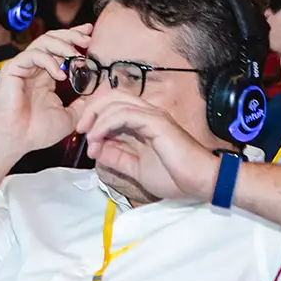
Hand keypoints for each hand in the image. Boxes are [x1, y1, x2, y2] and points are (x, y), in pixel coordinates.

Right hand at [0, 25, 92, 155]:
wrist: (17, 140)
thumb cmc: (37, 131)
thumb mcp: (70, 117)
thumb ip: (82, 104)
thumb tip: (96, 94)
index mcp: (46, 76)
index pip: (59, 49)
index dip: (74, 39)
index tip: (90, 34)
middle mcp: (34, 68)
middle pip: (52, 39)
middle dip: (71, 35)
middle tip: (87, 37)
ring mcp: (22, 67)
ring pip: (42, 42)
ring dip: (62, 45)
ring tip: (76, 55)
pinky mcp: (12, 69)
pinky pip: (32, 55)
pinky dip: (48, 61)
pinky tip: (60, 75)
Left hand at [76, 92, 219, 201]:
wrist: (200, 183)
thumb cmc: (174, 177)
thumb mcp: (136, 168)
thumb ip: (117, 158)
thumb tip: (96, 150)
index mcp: (142, 122)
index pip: (112, 107)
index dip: (94, 118)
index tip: (84, 139)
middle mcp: (146, 114)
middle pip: (111, 96)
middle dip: (90, 110)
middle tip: (80, 130)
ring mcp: (152, 116)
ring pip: (115, 102)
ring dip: (95, 119)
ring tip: (89, 139)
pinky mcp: (156, 122)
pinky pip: (123, 114)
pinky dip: (105, 124)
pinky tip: (98, 138)